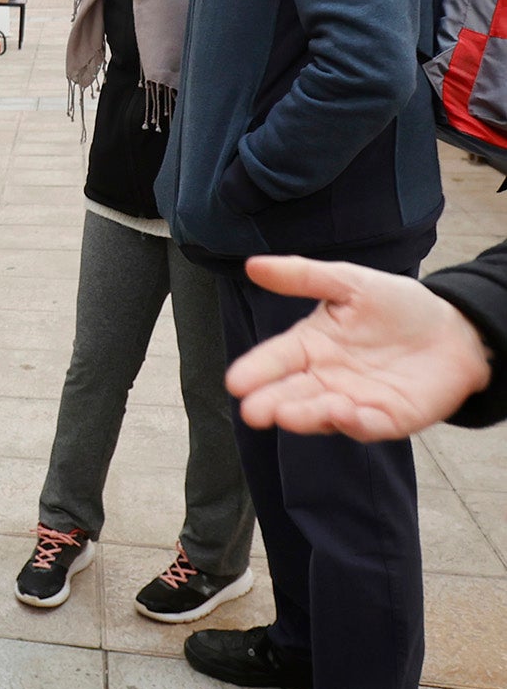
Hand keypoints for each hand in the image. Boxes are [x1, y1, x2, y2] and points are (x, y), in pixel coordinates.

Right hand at [227, 254, 493, 441]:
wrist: (454, 329)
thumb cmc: (396, 305)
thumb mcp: (349, 282)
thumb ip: (303, 276)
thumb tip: (252, 264)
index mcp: (310, 345)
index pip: (275, 359)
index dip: (255, 370)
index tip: (235, 382)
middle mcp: (325, 378)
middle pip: (292, 393)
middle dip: (270, 403)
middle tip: (252, 411)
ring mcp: (354, 400)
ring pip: (322, 413)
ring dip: (304, 416)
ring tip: (285, 415)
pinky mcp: (388, 418)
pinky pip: (366, 424)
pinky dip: (352, 422)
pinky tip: (340, 411)